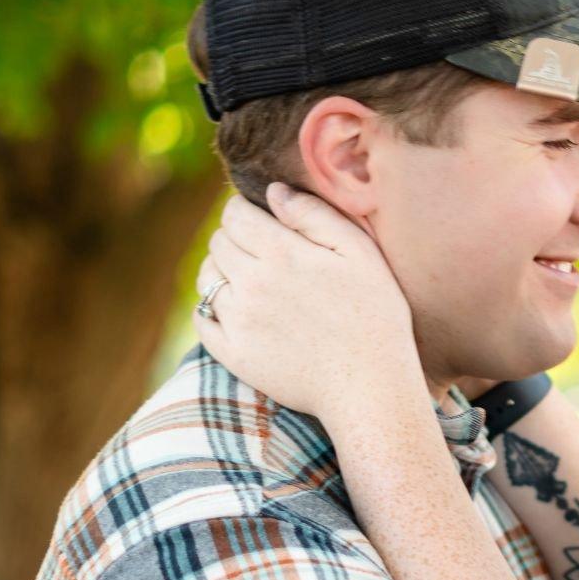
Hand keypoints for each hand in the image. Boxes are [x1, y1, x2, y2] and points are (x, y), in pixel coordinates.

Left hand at [194, 183, 422, 422]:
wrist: (370, 387)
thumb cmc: (376, 316)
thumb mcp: (361, 255)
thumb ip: (316, 216)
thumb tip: (273, 192)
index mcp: (282, 253)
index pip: (235, 215)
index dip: (244, 210)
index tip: (260, 218)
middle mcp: (252, 284)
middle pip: (218, 243)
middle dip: (234, 238)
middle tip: (260, 250)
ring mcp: (238, 321)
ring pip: (206, 278)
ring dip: (221, 270)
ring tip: (247, 278)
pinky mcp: (234, 354)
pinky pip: (202, 319)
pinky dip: (210, 308)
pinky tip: (234, 310)